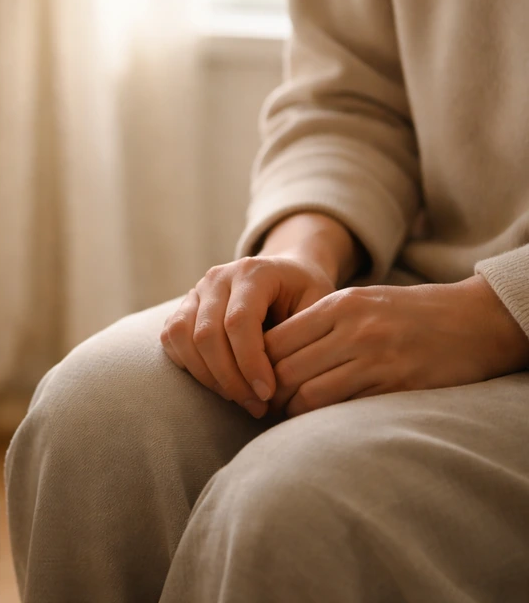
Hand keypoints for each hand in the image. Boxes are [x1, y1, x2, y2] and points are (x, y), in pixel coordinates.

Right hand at [160, 255, 336, 417]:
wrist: (286, 274)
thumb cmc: (305, 296)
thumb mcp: (320, 306)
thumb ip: (303, 335)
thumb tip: (284, 379)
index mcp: (252, 271)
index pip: (238, 321)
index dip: (250, 362)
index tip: (267, 393)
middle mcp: (217, 277)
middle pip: (207, 334)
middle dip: (230, 378)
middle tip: (256, 406)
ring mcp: (196, 291)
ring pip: (182, 337)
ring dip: (207, 376)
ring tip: (238, 399)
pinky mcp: (184, 307)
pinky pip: (172, 340)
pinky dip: (190, 367)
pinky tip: (219, 384)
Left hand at [265, 274, 528, 416]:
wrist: (473, 321)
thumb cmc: (407, 313)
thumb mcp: (358, 303)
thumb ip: (317, 323)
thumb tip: (267, 351)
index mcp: (339, 305)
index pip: (276, 339)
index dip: (256, 365)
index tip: (253, 379)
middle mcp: (353, 330)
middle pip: (285, 369)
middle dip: (268, 393)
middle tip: (261, 405)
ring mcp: (375, 359)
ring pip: (309, 394)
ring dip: (291, 411)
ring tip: (286, 416)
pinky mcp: (396, 386)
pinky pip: (343, 409)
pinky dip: (322, 420)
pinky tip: (317, 422)